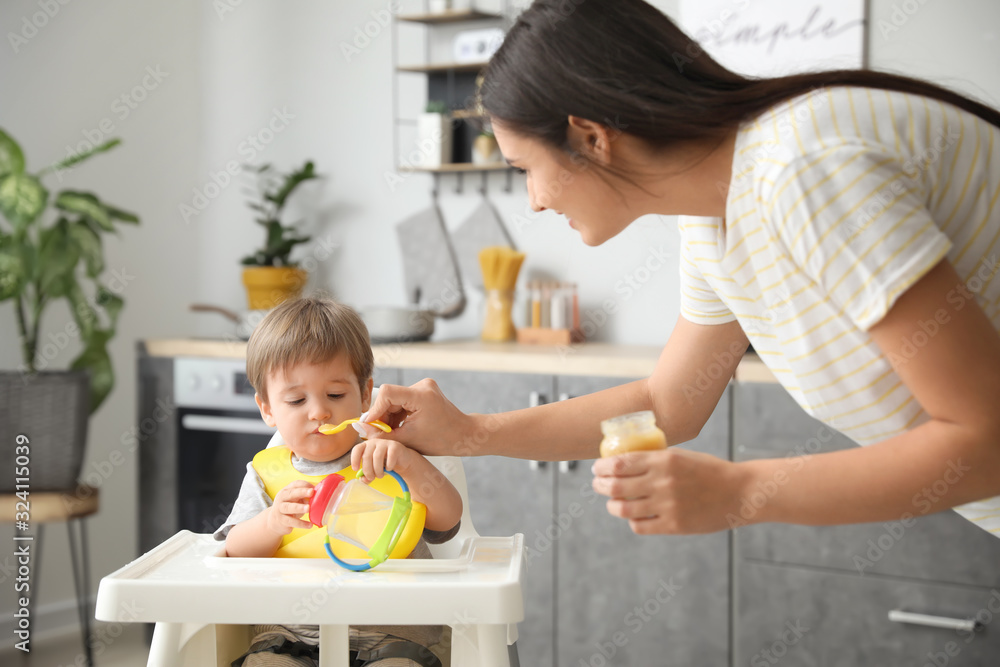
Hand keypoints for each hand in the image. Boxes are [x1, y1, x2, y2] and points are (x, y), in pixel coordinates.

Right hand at [265, 480, 314, 535]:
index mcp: (287, 490)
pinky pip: (292, 522)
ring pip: (289, 507)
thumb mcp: (296, 500)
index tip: (315, 487)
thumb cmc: (290, 507)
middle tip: (311, 492)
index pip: (295, 484)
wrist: (275, 521)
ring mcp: (280, 509)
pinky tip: (309, 525)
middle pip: (291, 493)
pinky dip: (301, 523)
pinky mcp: (281, 520)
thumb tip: (320, 494)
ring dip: (299, 507)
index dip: (305, 485)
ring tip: (308, 509)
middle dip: (302, 492)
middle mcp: (282, 498)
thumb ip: (305, 496)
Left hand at [352, 438, 417, 482]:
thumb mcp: (374, 470)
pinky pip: (390, 457)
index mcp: (366, 446)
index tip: (355, 469)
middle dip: (368, 470)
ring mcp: (385, 443)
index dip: (354, 459)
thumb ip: (367, 476)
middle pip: (367, 456)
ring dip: (377, 469)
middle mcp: (374, 442)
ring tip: (380, 476)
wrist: (402, 461)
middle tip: (371, 478)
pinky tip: (389, 469)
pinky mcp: (395, 446)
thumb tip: (362, 480)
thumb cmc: (385, 464)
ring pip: (377, 456)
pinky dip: (388, 466)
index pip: (357, 449)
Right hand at [357, 379, 473, 455]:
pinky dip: (397, 414)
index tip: (370, 425)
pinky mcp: (424, 391)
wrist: (463, 435)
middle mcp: (422, 386)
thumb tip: (360, 428)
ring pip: (395, 399)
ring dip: (389, 416)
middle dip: (381, 416)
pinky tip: (398, 428)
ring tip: (390, 434)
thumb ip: (383, 435)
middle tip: (377, 434)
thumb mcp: (408, 440)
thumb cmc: (441, 440)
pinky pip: (403, 400)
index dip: (375, 409)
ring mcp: (424, 387)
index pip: (388, 393)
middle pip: (390, 397)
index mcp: (421, 395)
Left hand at [591, 448, 748, 534]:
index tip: (597, 469)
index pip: (619, 463)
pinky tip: (633, 516)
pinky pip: (641, 526)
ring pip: (624, 509)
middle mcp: (663, 482)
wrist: (739, 492)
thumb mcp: (682, 456)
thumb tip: (626, 461)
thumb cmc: (710, 471)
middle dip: (600, 485)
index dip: (602, 467)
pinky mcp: (674, 525)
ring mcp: (668, 505)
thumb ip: (656, 459)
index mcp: (664, 460)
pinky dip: (632, 521)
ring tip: (612, 503)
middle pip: (616, 486)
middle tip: (598, 484)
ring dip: (612, 505)